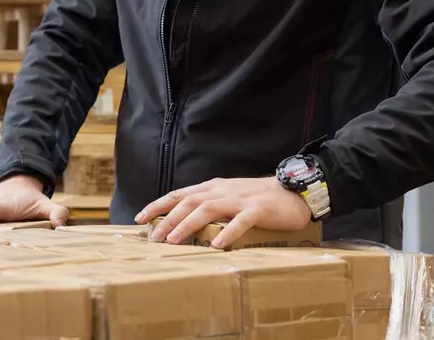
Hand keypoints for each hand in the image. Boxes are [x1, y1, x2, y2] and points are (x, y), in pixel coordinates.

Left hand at [135, 176, 310, 248]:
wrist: (294, 190)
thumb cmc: (258, 198)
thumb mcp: (229, 197)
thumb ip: (210, 205)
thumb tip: (184, 221)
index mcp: (212, 188)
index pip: (179, 194)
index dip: (158, 206)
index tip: (140, 219)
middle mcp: (222, 191)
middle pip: (188, 202)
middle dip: (167, 219)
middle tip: (153, 237)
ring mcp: (240, 200)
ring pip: (207, 209)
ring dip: (188, 225)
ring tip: (174, 241)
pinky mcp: (259, 210)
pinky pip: (240, 222)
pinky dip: (227, 233)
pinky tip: (216, 246)